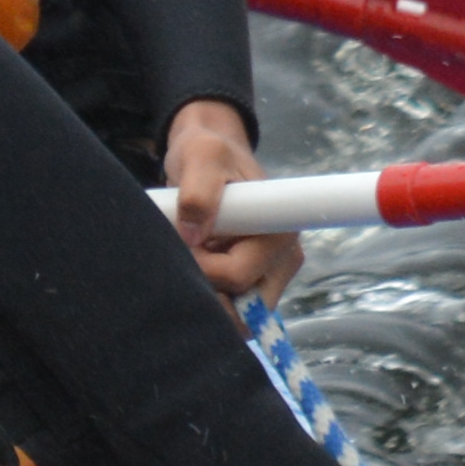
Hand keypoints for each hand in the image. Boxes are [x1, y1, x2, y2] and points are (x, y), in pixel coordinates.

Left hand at [163, 97, 302, 309]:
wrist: (209, 156)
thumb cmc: (209, 153)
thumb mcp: (201, 157)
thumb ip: (198, 191)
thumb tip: (193, 235)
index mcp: (280, 232)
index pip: (239, 276)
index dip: (205, 268)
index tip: (187, 243)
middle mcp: (283, 259)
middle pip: (238, 302)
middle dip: (202, 281)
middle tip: (181, 248)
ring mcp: (270, 274)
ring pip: (234, 312)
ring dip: (205, 292)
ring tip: (188, 255)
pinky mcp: (253, 282)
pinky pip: (230, 307)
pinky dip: (207, 294)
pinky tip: (193, 267)